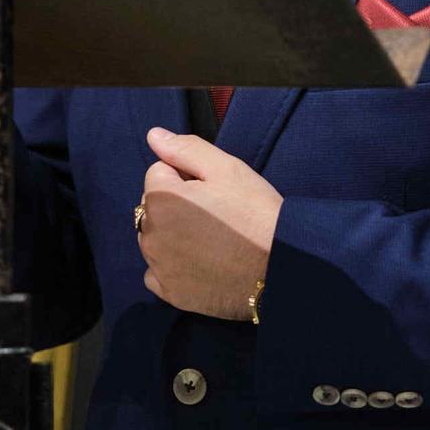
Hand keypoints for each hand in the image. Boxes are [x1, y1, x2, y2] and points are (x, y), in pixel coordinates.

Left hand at [137, 128, 282, 321]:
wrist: (279, 266)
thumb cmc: (254, 211)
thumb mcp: (226, 168)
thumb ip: (185, 149)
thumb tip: (153, 136)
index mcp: (161, 198)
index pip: (159, 172)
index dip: (186, 176)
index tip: (213, 189)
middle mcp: (150, 234)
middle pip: (154, 206)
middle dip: (175, 204)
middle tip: (215, 214)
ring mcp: (159, 267)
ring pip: (155, 238)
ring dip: (173, 233)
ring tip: (211, 238)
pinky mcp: (171, 294)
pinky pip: (157, 273)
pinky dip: (172, 266)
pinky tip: (199, 263)